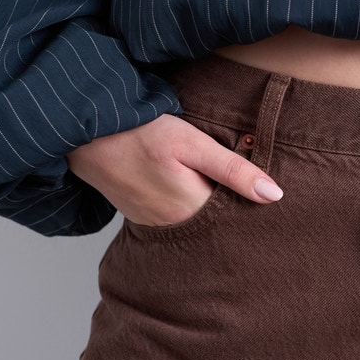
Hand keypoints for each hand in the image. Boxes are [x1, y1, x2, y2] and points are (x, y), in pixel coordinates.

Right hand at [66, 114, 282, 226]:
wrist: (84, 132)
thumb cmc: (140, 131)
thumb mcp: (193, 143)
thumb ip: (234, 171)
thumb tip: (274, 195)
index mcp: (190, 213)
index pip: (235, 221)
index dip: (252, 209)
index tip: (268, 197)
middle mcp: (173, 228)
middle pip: (217, 225)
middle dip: (234, 211)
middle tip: (251, 192)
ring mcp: (154, 225)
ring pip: (197, 223)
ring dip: (211, 208)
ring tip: (220, 186)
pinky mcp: (142, 217)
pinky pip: (176, 219)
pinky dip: (189, 207)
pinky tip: (192, 188)